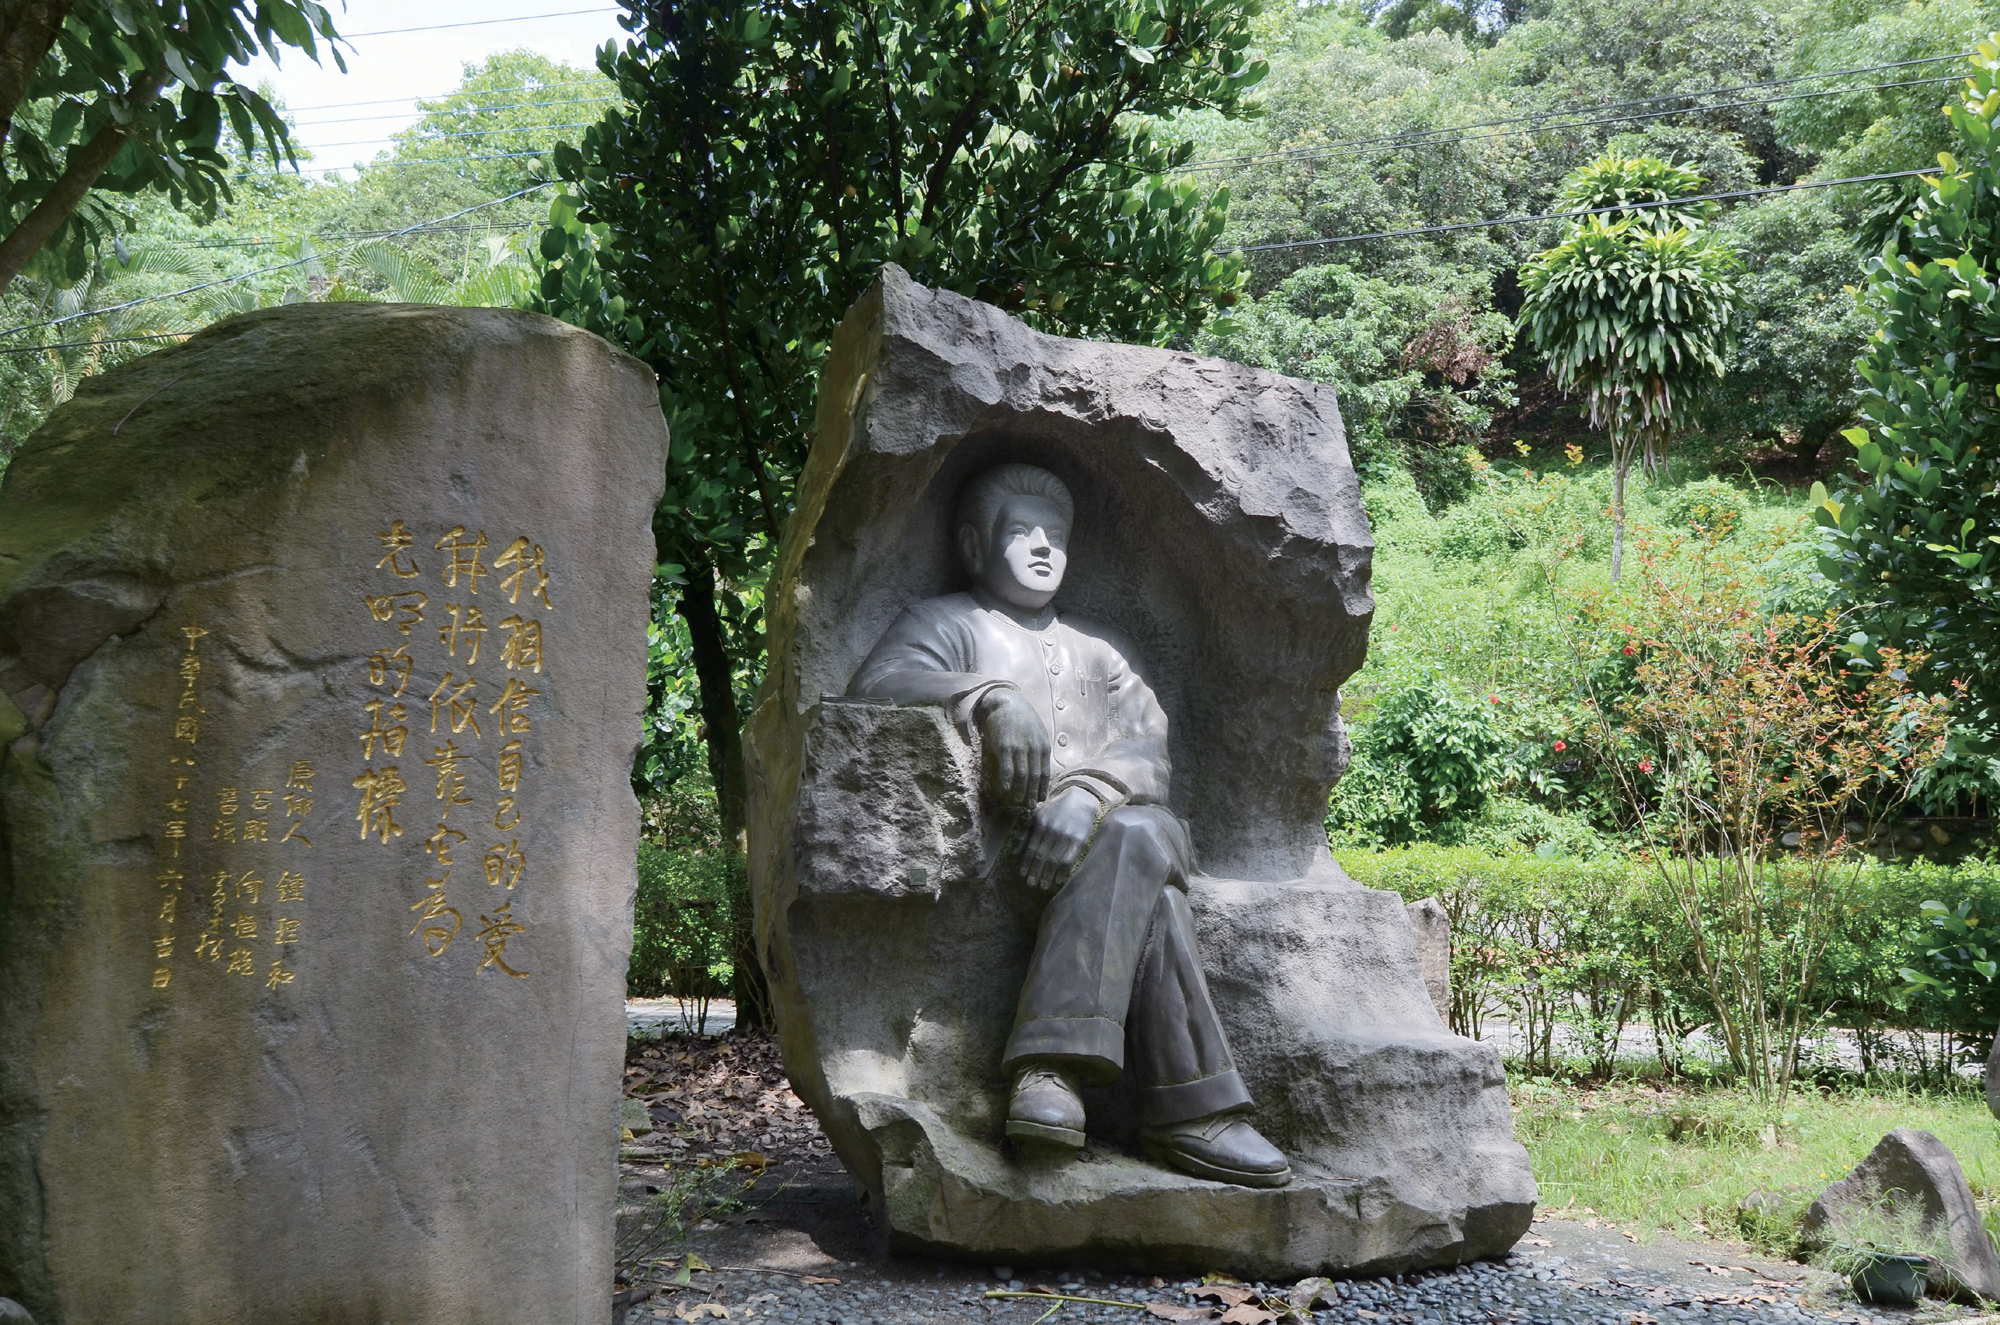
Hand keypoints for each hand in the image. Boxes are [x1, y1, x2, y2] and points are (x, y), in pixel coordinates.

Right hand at [976, 687, 1049, 807]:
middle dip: (1032, 793)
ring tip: (1018, 802)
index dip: (1042, 788)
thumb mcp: (1037, 732)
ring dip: (1020, 791)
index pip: (1045, 772)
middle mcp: (1033, 748)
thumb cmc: (1022, 719)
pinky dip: (1008, 781)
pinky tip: (1006, 791)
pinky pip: (1007, 768)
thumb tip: (1040, 769)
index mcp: (1043, 746)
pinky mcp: (1004, 746)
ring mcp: (1019, 748)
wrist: (1006, 702)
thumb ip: (1039, 749)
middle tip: (1029, 806)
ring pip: (1022, 775)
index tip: (1040, 799)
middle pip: (1035, 776)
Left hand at [1022, 786, 1102, 891]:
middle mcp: (1052, 830)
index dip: (1026, 863)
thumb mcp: (1037, 816)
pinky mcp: (1080, 841)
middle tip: (1031, 884)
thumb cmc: (1055, 809)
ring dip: (1048, 875)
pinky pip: (1069, 860)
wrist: (1081, 799)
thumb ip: (1024, 834)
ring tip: (1043, 886)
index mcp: (1041, 824)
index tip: (1023, 875)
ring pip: (1054, 860)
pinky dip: (1063, 872)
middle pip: (1041, 856)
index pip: (1031, 848)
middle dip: (1035, 872)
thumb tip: (1013, 854)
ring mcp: (1067, 836)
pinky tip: (1059, 880)